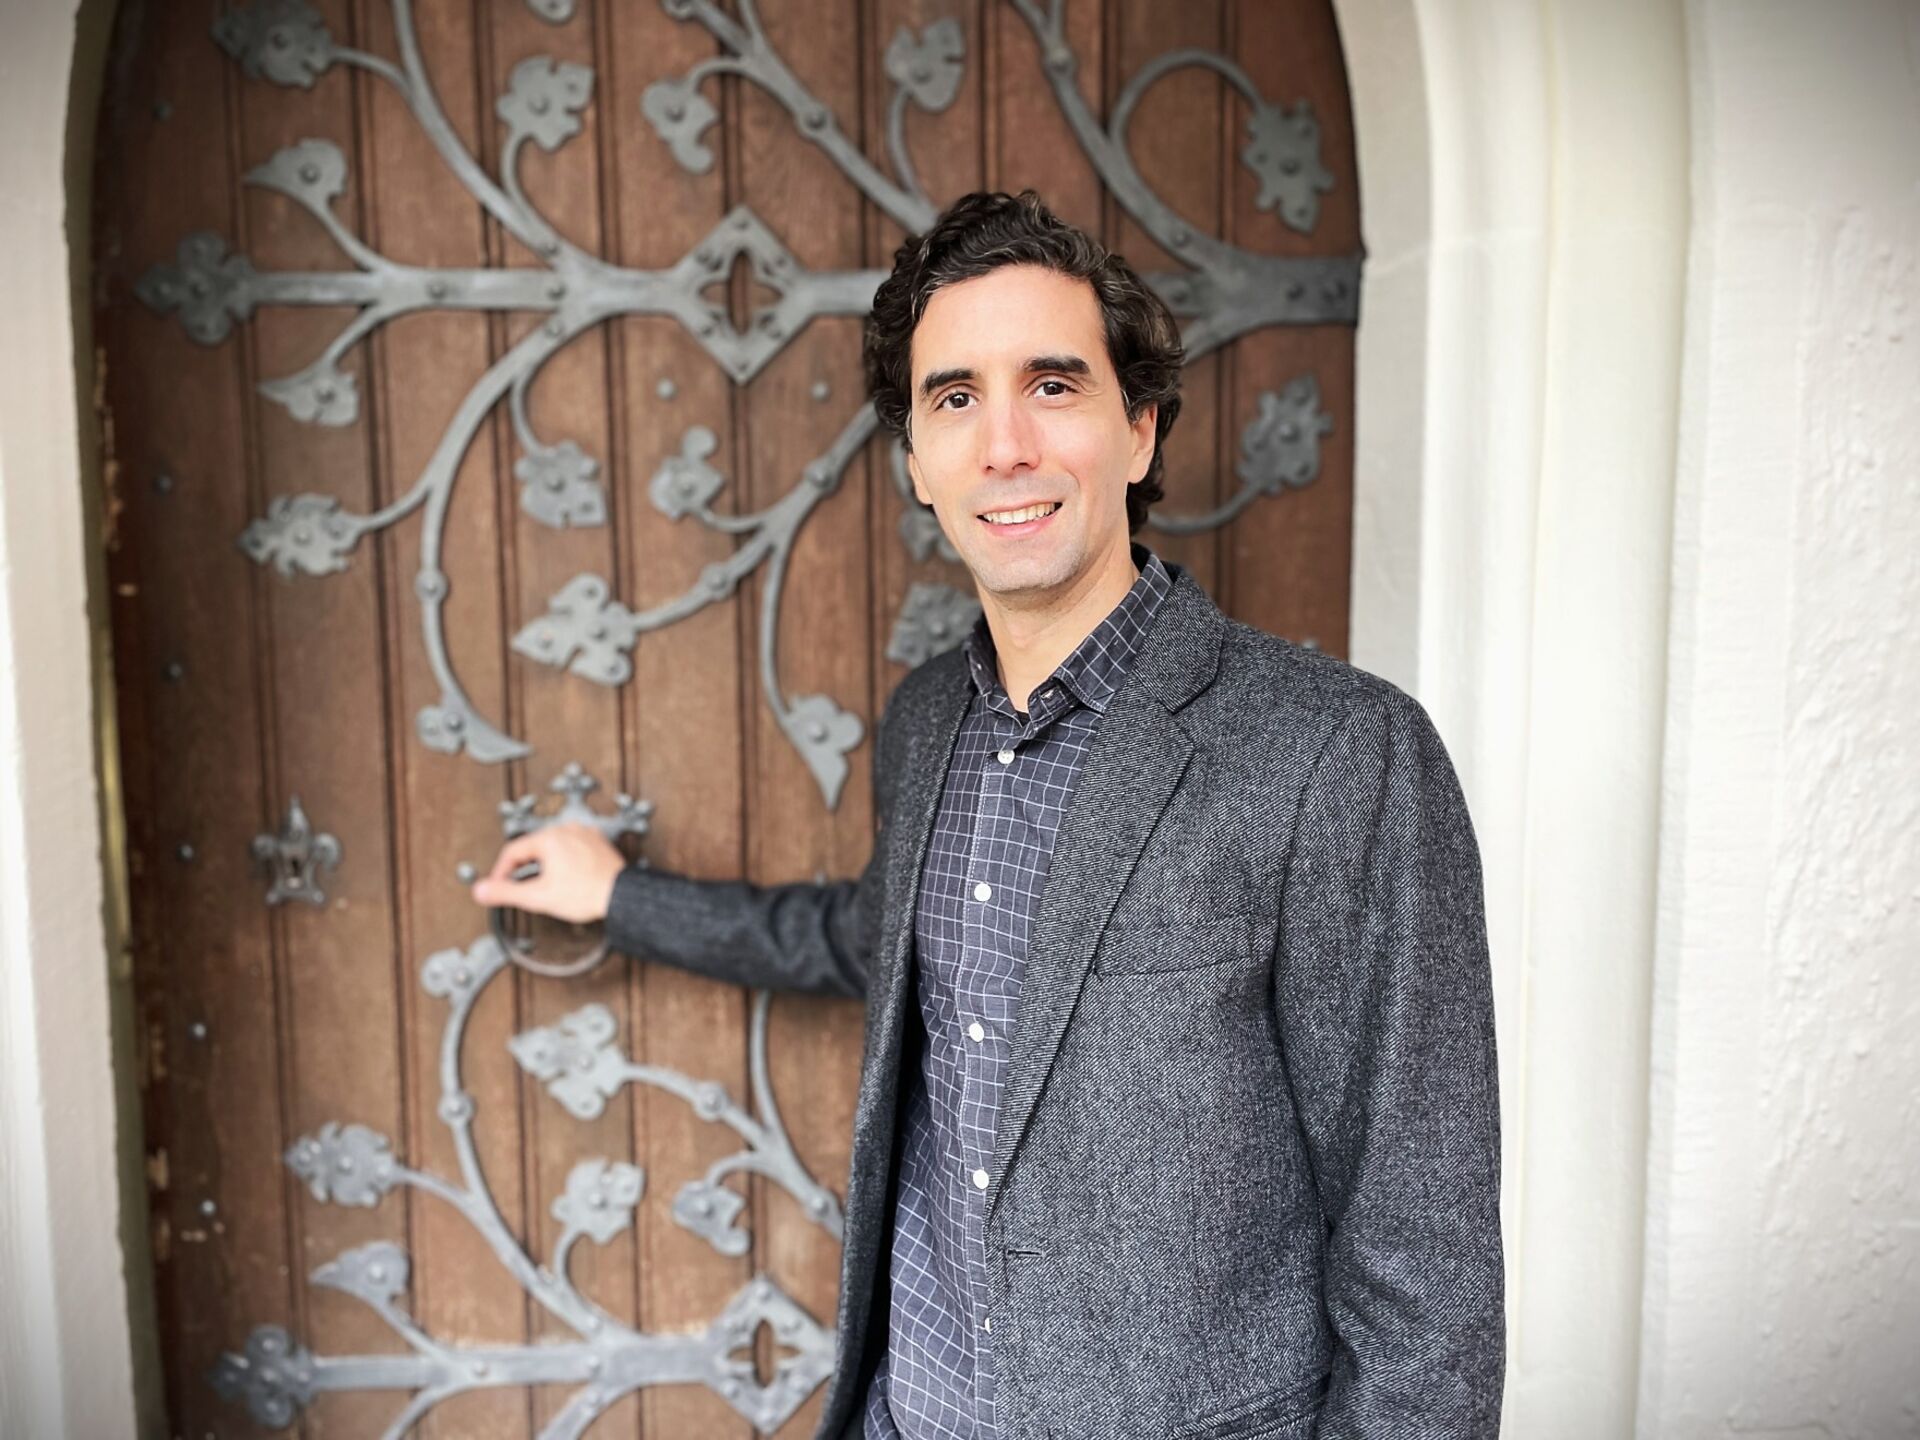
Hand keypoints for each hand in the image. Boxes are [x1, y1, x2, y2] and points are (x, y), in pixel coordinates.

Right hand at [469, 823, 626, 924]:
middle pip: (532, 847)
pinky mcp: (596, 842)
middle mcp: (566, 830)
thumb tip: (481, 890)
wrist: (622, 896)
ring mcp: (583, 834)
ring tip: (544, 884)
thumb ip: (505, 892)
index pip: (512, 851)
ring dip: (543, 864)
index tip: (499, 885)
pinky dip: (563, 860)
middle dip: (522, 868)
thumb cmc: (586, 894)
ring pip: (552, 846)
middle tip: (519, 887)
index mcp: (548, 839)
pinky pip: (571, 847)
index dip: (501, 871)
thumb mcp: (538, 897)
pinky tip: (566, 876)